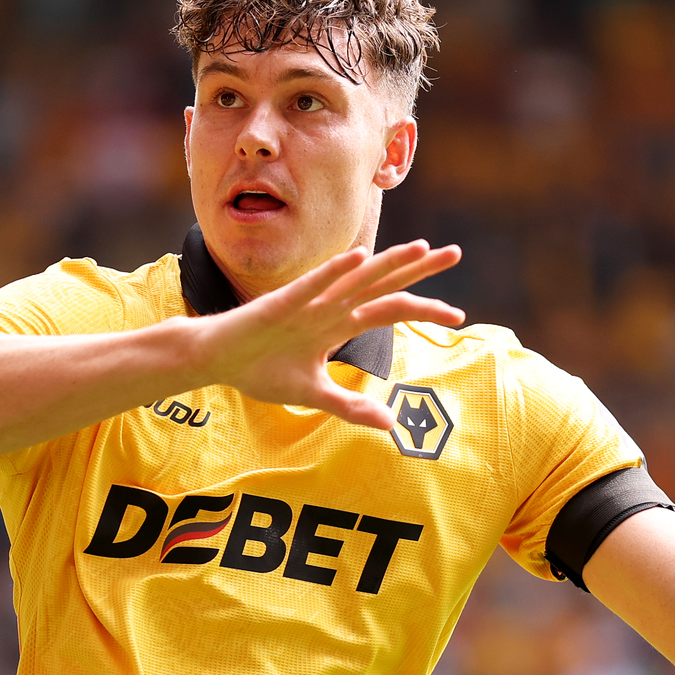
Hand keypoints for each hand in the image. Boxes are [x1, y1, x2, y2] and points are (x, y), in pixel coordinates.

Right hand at [196, 240, 463, 427]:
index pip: (391, 309)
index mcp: (340, 323)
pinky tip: (358, 257)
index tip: (459, 316)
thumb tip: (392, 426)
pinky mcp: (282, 303)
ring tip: (420, 248)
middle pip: (383, 283)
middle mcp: (331, 306)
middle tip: (455, 253)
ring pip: (355, 278)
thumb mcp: (315, 395)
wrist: (215, 361)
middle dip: (419, 269)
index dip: (424, 308)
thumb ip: (352, 407)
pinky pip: (313, 285)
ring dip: (387, 262)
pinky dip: (335, 272)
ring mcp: (308, 302)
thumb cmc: (261, 370)